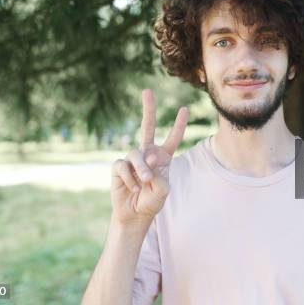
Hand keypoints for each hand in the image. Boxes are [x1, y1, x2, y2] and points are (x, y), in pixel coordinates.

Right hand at [110, 89, 188, 223]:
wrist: (135, 214)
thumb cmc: (152, 201)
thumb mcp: (163, 190)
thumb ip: (159, 174)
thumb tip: (147, 159)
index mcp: (163, 157)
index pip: (173, 138)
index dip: (179, 124)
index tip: (185, 109)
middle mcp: (147, 153)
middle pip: (147, 126)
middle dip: (148, 108)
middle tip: (147, 91)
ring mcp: (132, 158)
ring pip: (136, 155)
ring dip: (142, 169)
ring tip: (145, 182)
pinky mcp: (118, 166)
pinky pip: (124, 166)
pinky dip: (130, 178)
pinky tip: (132, 188)